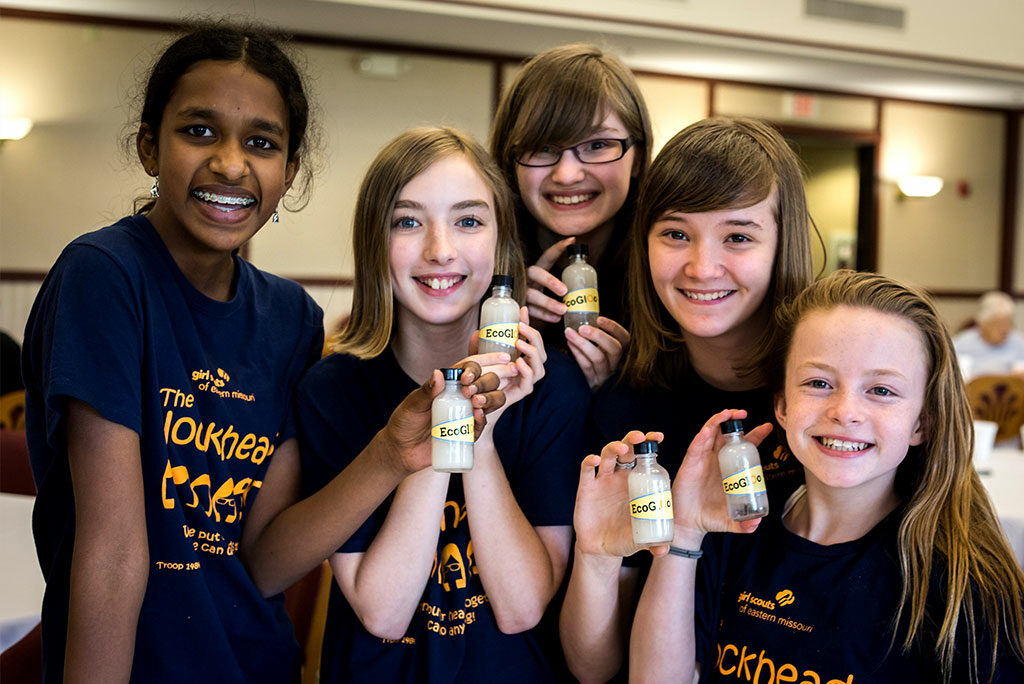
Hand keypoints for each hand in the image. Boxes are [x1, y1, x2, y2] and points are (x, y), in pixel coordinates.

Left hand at [379, 361, 503, 474]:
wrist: (402, 450)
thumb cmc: (405, 421)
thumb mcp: (413, 404)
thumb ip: (426, 390)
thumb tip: (438, 373)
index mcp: (450, 383)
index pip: (471, 368)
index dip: (475, 368)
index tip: (467, 377)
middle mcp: (462, 396)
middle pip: (488, 382)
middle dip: (485, 383)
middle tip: (470, 392)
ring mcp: (467, 413)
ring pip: (492, 400)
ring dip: (490, 399)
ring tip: (477, 403)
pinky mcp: (468, 432)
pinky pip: (482, 424)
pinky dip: (483, 419)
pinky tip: (478, 416)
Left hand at [470, 308, 546, 439]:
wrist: (473, 409)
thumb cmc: (476, 382)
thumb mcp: (477, 360)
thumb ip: (479, 348)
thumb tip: (478, 331)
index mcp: (520, 357)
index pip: (530, 338)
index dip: (528, 323)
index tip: (521, 310)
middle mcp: (526, 369)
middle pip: (540, 350)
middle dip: (534, 336)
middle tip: (521, 327)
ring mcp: (525, 381)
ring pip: (540, 365)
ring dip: (532, 352)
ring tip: (519, 343)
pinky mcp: (521, 393)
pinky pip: (529, 382)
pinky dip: (527, 371)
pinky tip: (519, 363)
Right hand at [526, 237, 574, 323]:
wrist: (520, 314)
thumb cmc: (539, 299)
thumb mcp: (545, 287)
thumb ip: (560, 285)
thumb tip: (584, 286)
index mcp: (536, 271)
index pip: (546, 257)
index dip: (557, 248)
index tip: (571, 241)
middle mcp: (527, 279)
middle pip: (535, 273)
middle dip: (550, 281)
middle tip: (565, 290)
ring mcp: (521, 292)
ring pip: (532, 295)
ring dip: (549, 303)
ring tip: (564, 310)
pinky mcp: (519, 307)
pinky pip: (531, 311)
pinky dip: (544, 315)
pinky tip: (556, 318)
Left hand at [564, 316, 629, 388]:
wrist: (587, 390)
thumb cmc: (592, 363)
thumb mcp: (600, 350)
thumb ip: (596, 337)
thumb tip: (583, 315)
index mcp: (619, 353)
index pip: (625, 338)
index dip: (613, 328)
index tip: (599, 318)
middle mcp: (615, 364)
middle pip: (615, 349)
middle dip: (598, 336)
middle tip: (582, 328)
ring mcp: (604, 374)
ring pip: (598, 358)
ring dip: (582, 343)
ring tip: (568, 332)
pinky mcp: (592, 382)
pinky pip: (586, 366)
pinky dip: (577, 353)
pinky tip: (569, 343)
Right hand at [574, 430, 667, 558]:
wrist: (601, 548)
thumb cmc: (626, 537)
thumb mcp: (641, 540)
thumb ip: (652, 543)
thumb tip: (663, 550)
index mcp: (638, 482)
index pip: (644, 456)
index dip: (650, 443)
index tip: (659, 436)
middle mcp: (620, 477)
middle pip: (626, 449)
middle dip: (632, 440)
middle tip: (640, 437)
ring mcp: (602, 480)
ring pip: (607, 455)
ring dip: (614, 447)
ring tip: (621, 448)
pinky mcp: (586, 488)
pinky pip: (587, 470)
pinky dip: (590, 462)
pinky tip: (595, 460)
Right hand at [670, 410, 771, 545]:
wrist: (689, 524)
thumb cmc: (710, 518)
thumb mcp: (732, 521)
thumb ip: (745, 524)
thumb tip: (756, 523)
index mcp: (731, 468)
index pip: (744, 446)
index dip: (755, 435)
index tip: (767, 427)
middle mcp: (718, 459)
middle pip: (727, 433)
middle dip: (735, 419)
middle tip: (744, 413)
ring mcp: (704, 459)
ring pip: (711, 432)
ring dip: (719, 420)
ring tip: (728, 414)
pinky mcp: (690, 462)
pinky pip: (697, 444)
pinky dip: (703, 435)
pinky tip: (710, 429)